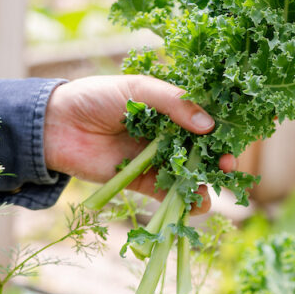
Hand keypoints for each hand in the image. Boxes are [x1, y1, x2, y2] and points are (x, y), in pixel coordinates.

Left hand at [43, 75, 236, 214]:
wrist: (55, 126)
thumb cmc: (96, 97)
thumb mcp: (138, 89)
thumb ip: (174, 103)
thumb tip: (209, 125)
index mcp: (170, 108)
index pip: (205, 118)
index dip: (224, 127)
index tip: (239, 134)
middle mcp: (168, 134)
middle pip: (203, 149)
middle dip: (219, 158)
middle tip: (228, 165)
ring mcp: (156, 159)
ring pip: (189, 173)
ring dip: (205, 181)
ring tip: (214, 185)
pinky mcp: (142, 181)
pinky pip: (168, 194)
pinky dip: (184, 201)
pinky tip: (197, 204)